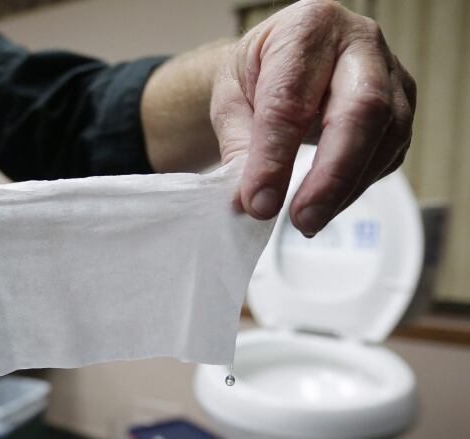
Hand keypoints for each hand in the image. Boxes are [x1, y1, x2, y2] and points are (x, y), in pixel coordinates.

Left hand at [211, 0, 415, 235]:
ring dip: (347, 188)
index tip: (259, 201)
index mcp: (307, 29)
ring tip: (309, 220)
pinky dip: (357, 186)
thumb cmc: (258, 73)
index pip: (292, 99)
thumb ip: (240, 146)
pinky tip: (329, 202)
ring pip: (387, 136)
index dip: (275, 156)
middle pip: (362, 110)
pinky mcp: (401, 108)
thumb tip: (251, 202)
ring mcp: (390, 75)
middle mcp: (359, 44)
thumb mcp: (231, 100)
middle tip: (302, 219)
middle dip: (332, 175)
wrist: (282, 61)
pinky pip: (389, 153)